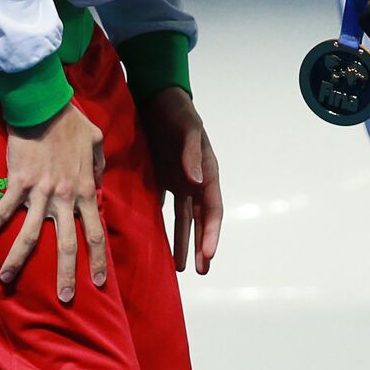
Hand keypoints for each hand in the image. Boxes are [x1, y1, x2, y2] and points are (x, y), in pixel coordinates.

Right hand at [0, 102, 106, 302]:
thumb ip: (99, 164)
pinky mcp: (18, 183)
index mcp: (86, 190)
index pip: (96, 232)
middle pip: (68, 243)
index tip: (98, 282)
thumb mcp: (96, 141)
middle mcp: (65, 197)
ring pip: (31, 235)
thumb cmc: (71, 122)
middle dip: (67, 274)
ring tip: (6, 280)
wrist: (45, 106)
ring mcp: (41, 192)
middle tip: (66, 299)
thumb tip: (99, 180)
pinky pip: (3, 210)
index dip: (98, 259)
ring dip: (17, 260)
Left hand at [142, 87, 221, 273]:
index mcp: (208, 171)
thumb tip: (195, 181)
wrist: (157, 98)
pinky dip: (163, 226)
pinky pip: (164, 208)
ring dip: (183, 241)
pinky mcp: (163, 179)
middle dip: (202, 245)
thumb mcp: (187, 128)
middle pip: (201, 220)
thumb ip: (191, 153)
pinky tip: (158, 242)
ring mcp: (180, 181)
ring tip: (181, 267)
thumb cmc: (177, 111)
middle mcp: (196, 181)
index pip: (212, 209)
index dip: (211, 233)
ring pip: (183, 219)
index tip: (208, 255)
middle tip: (201, 271)